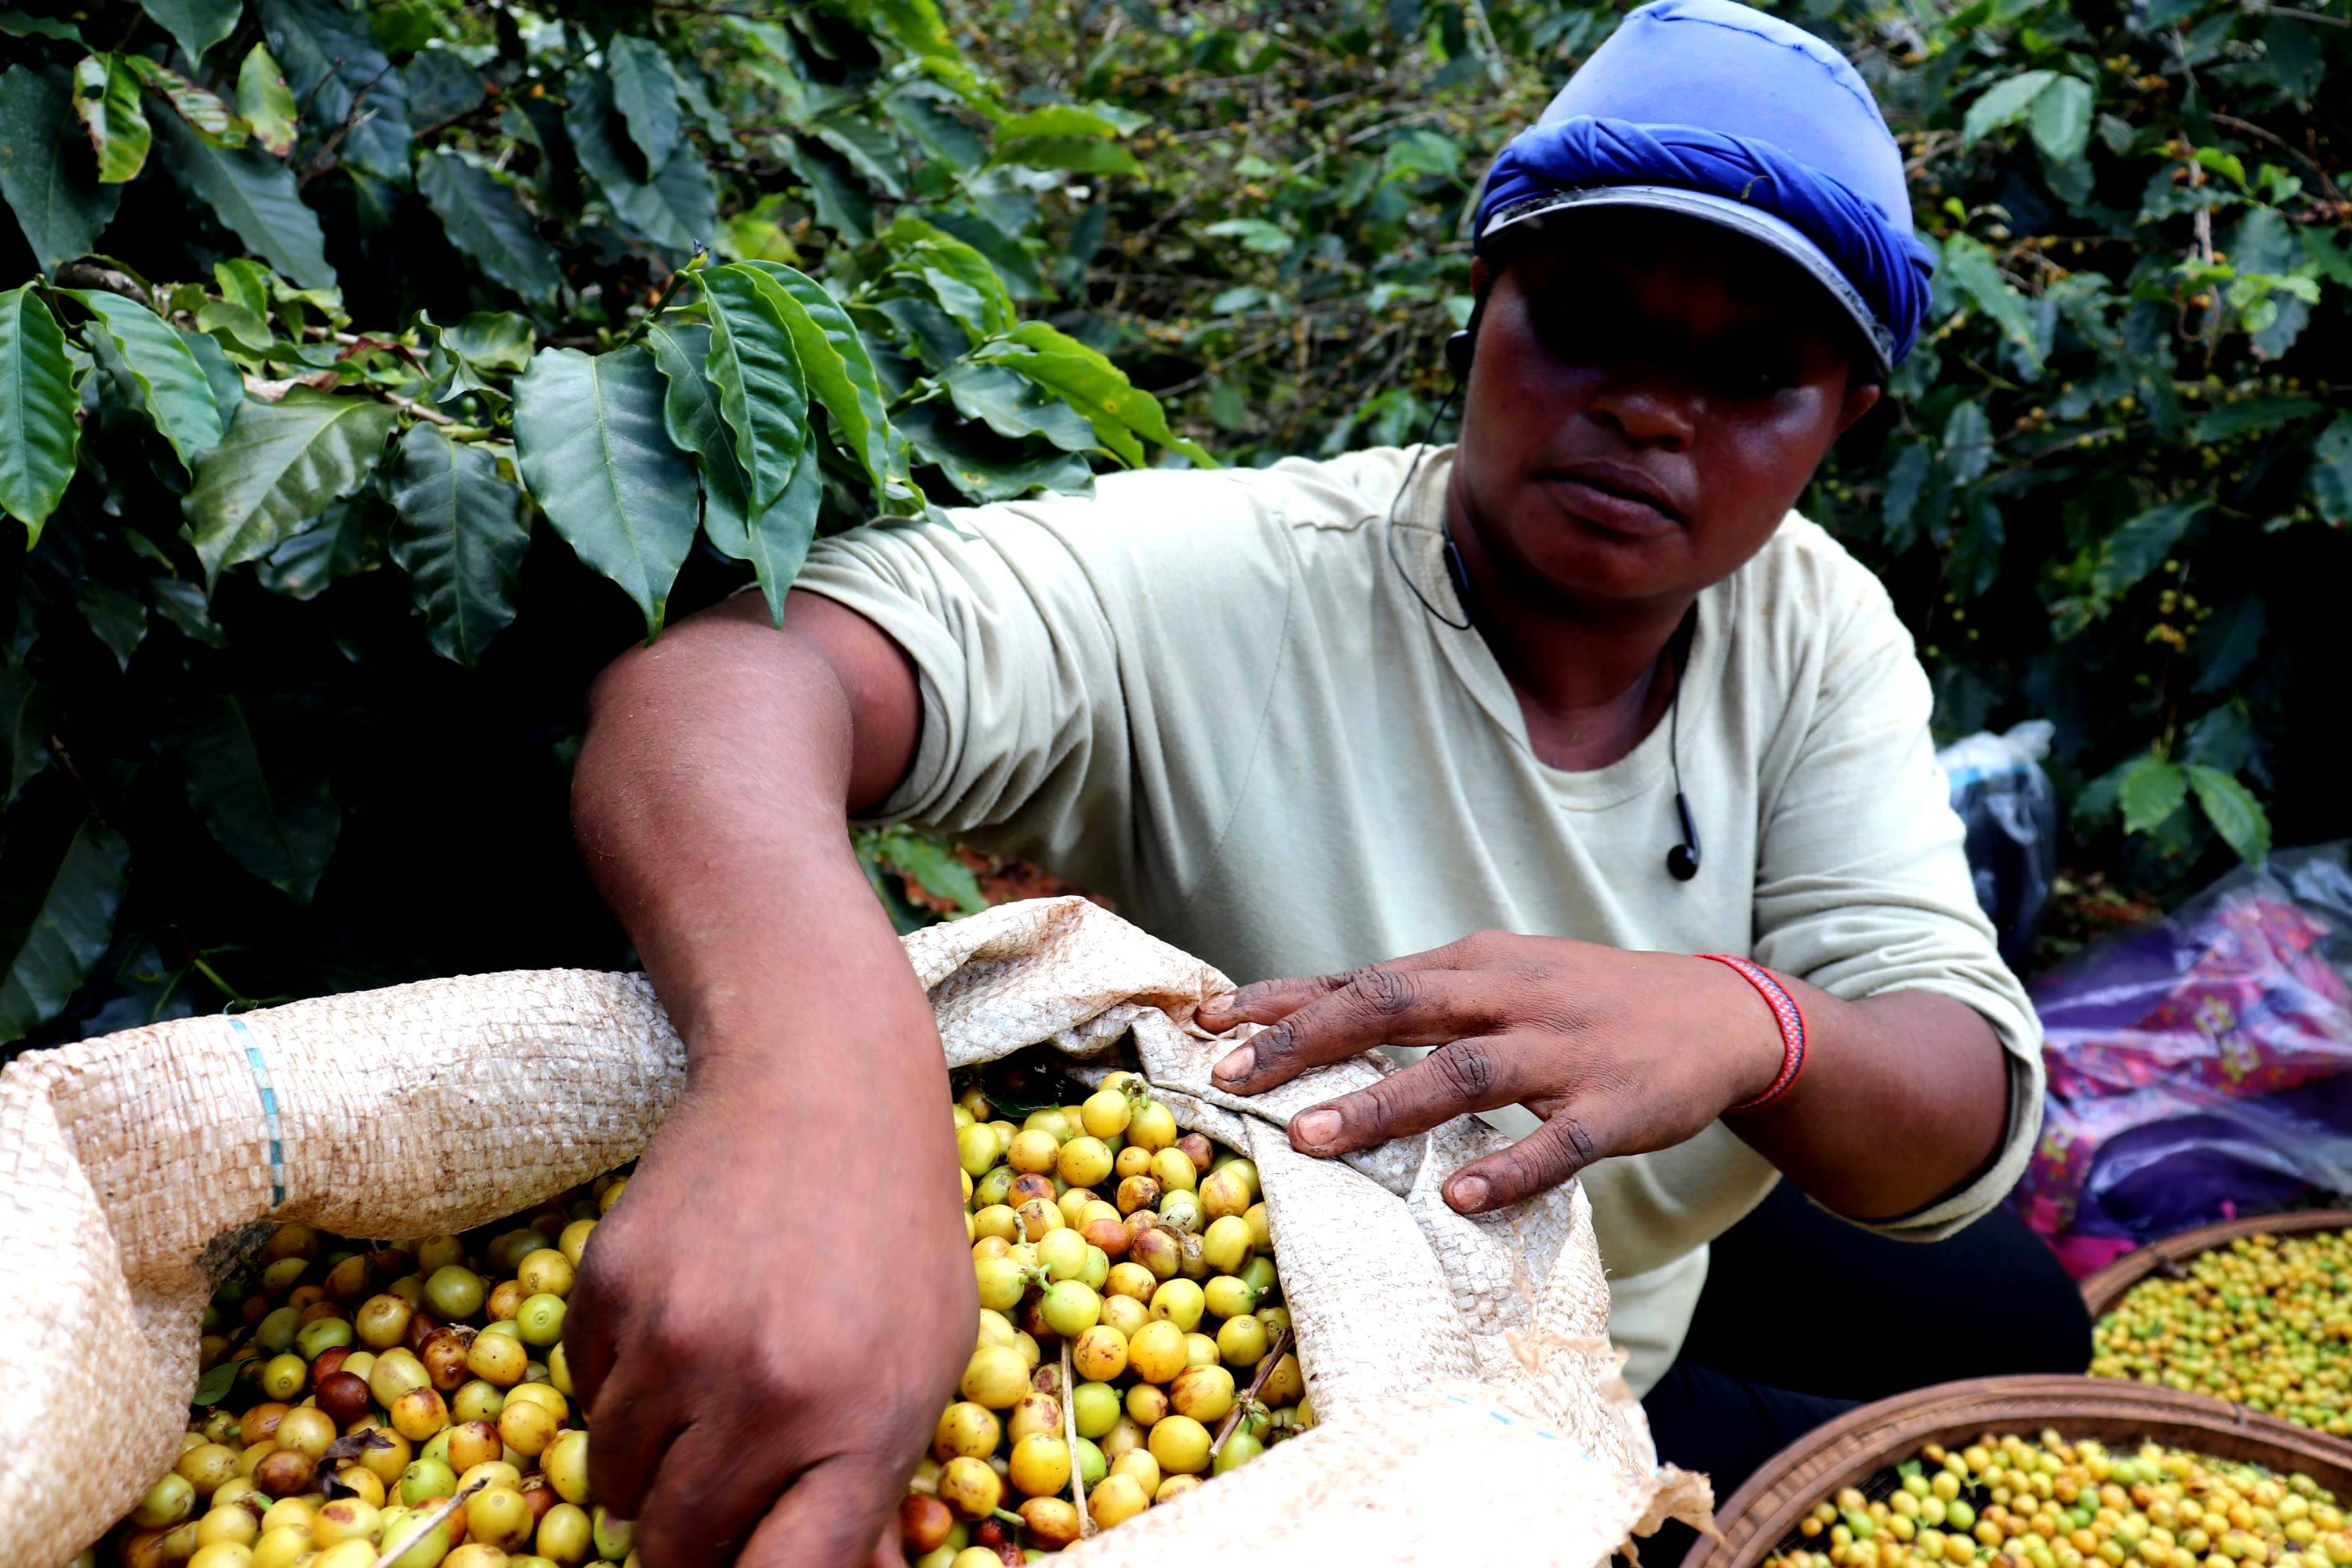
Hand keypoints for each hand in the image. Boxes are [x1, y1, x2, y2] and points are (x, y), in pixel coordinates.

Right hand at [567, 1054, 974, 1566]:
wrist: (822, 1079)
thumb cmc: (894, 1227)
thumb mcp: (929, 1354)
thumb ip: (879, 1479)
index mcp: (863, 1420)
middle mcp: (764, 1391)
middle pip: (678, 1548)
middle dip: (691, 1544)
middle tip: (718, 1497)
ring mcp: (675, 1337)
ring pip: (615, 1482)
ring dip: (651, 1465)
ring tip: (711, 1386)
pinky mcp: (607, 1286)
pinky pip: (584, 1397)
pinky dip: (621, 1385)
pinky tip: (681, 1317)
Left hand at [1198, 932, 1785, 1214]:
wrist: (1722, 1015)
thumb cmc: (1588, 1001)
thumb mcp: (1505, 976)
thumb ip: (1425, 997)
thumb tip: (1319, 1017)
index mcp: (1475, 963)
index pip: (1362, 977)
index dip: (1284, 1000)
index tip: (1209, 1023)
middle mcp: (1509, 996)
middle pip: (1392, 1007)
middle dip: (1306, 1042)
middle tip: (1234, 1078)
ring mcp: (1562, 1051)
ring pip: (1460, 1073)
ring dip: (1382, 1104)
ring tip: (1312, 1138)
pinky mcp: (1613, 1107)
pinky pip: (1555, 1143)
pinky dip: (1507, 1169)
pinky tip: (1461, 1199)